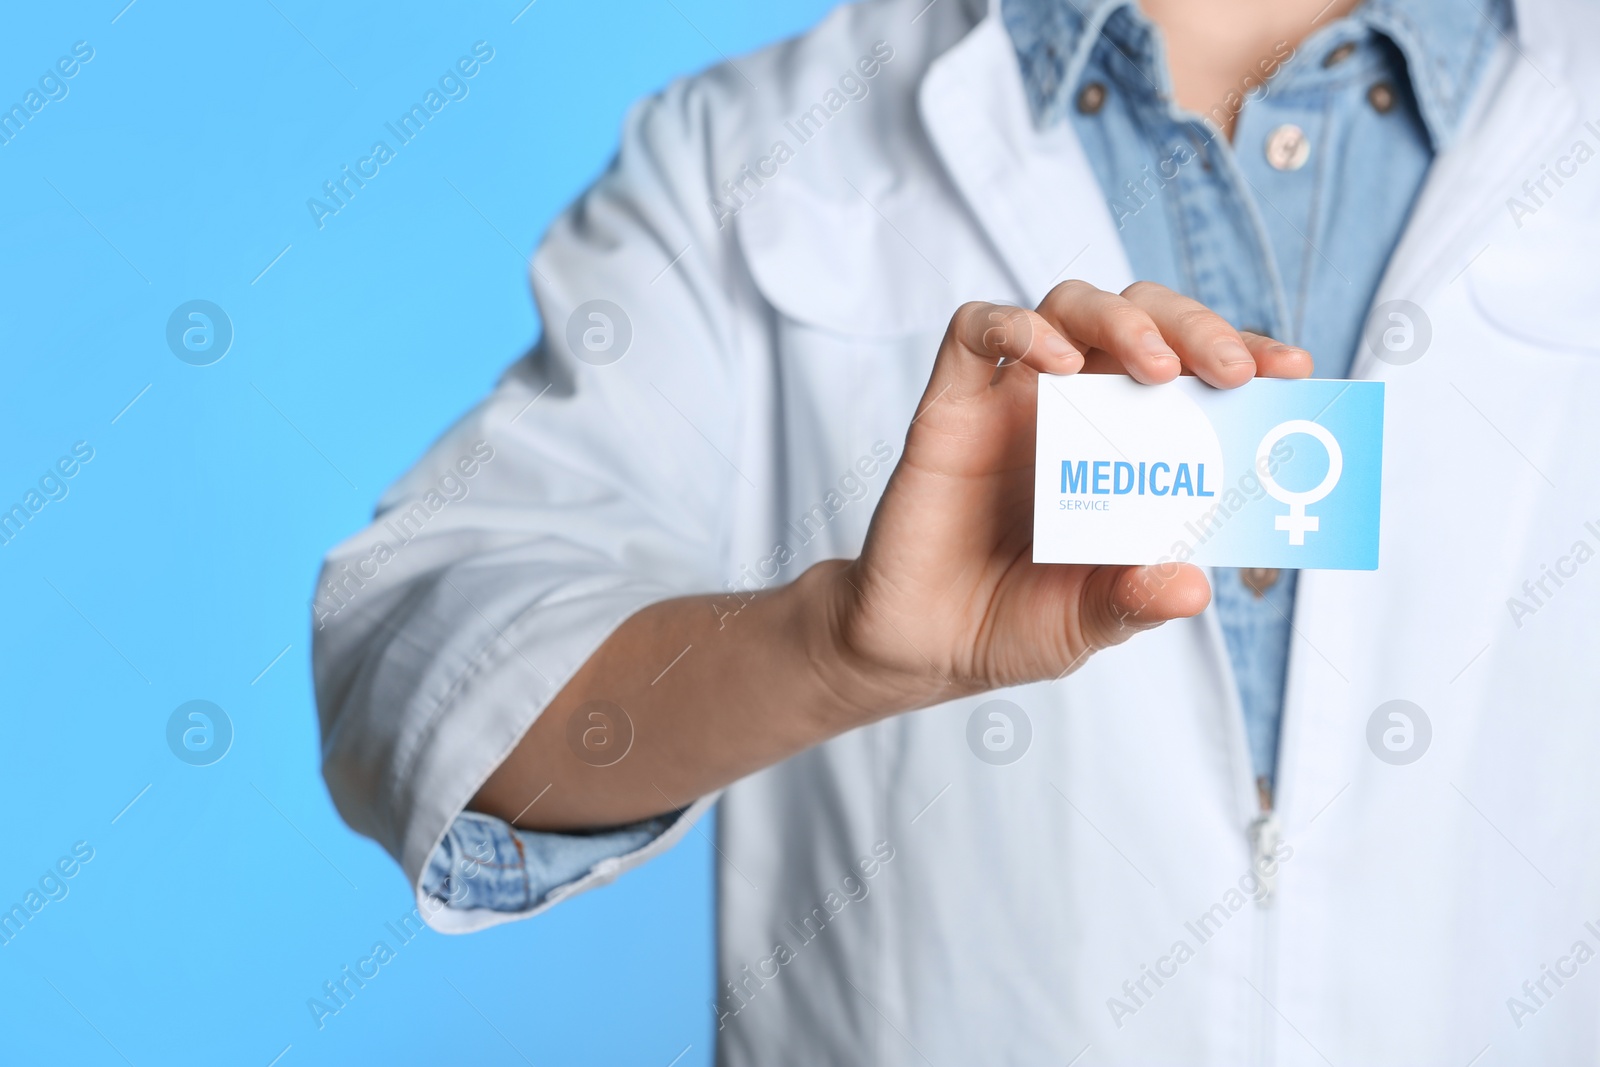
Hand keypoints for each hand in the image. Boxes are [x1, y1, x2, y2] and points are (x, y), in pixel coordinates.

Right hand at [824, 280, 1311, 718]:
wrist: (920, 646)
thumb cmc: (1013, 623)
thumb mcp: (1090, 622)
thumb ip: (1136, 602)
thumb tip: (1195, 586)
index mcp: (1130, 446)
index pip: (1196, 372)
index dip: (1246, 355)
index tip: (1294, 372)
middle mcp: (1079, 408)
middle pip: (1142, 317)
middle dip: (1197, 327)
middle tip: (1232, 372)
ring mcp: (1014, 400)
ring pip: (1070, 305)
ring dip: (1123, 321)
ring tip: (1157, 369)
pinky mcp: (951, 405)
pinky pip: (977, 332)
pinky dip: (1017, 328)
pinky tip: (1053, 362)